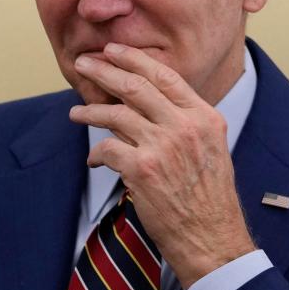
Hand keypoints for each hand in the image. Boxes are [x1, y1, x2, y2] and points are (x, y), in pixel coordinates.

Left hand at [70, 43, 256, 288]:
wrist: (212, 238)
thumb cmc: (210, 198)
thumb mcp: (211, 149)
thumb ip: (186, 123)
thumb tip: (148, 104)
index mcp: (205, 117)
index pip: (166, 76)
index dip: (135, 60)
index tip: (113, 51)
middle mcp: (186, 126)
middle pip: (136, 86)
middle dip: (104, 71)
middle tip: (84, 63)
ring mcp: (163, 146)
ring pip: (116, 114)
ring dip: (90, 111)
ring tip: (76, 112)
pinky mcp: (142, 170)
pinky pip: (107, 148)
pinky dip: (96, 151)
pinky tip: (93, 156)